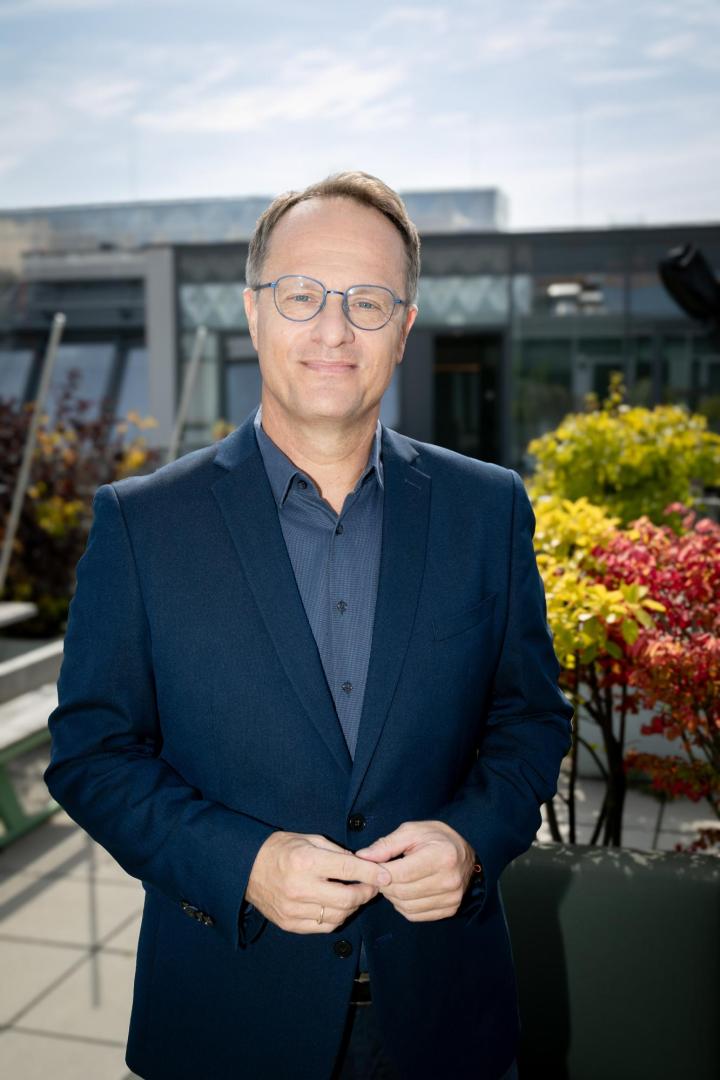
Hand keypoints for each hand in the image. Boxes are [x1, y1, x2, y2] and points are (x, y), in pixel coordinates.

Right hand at [245, 831, 392, 933]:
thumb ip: (336, 852)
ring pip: (338, 915)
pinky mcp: (290, 923)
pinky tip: (338, 907)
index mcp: (307, 861)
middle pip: (348, 898)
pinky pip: (323, 926)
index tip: (386, 875)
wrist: (246, 867)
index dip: (372, 873)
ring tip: (356, 896)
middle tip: (374, 887)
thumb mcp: (309, 839)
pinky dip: (336, 918)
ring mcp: (294, 909)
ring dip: (353, 907)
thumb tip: (361, 864)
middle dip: (366, 893)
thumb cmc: (280, 849)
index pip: (349, 869)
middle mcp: (301, 887)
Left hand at [355, 820, 476, 921]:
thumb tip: (362, 857)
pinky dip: (403, 905)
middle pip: (402, 892)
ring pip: (406, 906)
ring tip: (393, 881)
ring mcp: (451, 898)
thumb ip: (386, 845)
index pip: (401, 873)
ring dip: (392, 896)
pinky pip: (415, 915)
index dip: (380, 873)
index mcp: (442, 856)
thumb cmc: (436, 838)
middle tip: (381, 873)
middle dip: (384, 884)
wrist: (466, 852)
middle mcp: (449, 880)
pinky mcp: (450, 910)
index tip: (371, 867)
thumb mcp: (411, 831)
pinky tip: (405, 891)